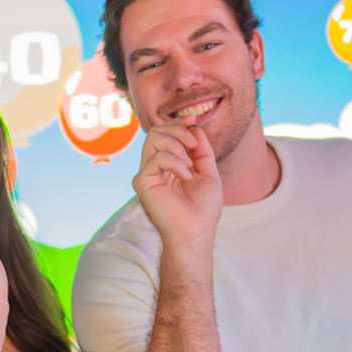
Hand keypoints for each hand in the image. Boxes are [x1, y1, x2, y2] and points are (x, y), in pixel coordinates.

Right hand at [133, 118, 222, 249]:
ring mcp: (146, 174)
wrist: (196, 231)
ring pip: (153, 139)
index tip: (194, 119)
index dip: (178, 123)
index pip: (165, 134)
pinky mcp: (142, 182)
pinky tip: (185, 176)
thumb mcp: (208, 171)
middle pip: (156, 131)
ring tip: (189, 165)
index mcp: (167, 165)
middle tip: (193, 145)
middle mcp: (154, 168)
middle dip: (178, 130)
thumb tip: (194, 127)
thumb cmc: (203, 208)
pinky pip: (156, 157)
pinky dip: (175, 162)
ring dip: (177, 146)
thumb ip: (201, 149)